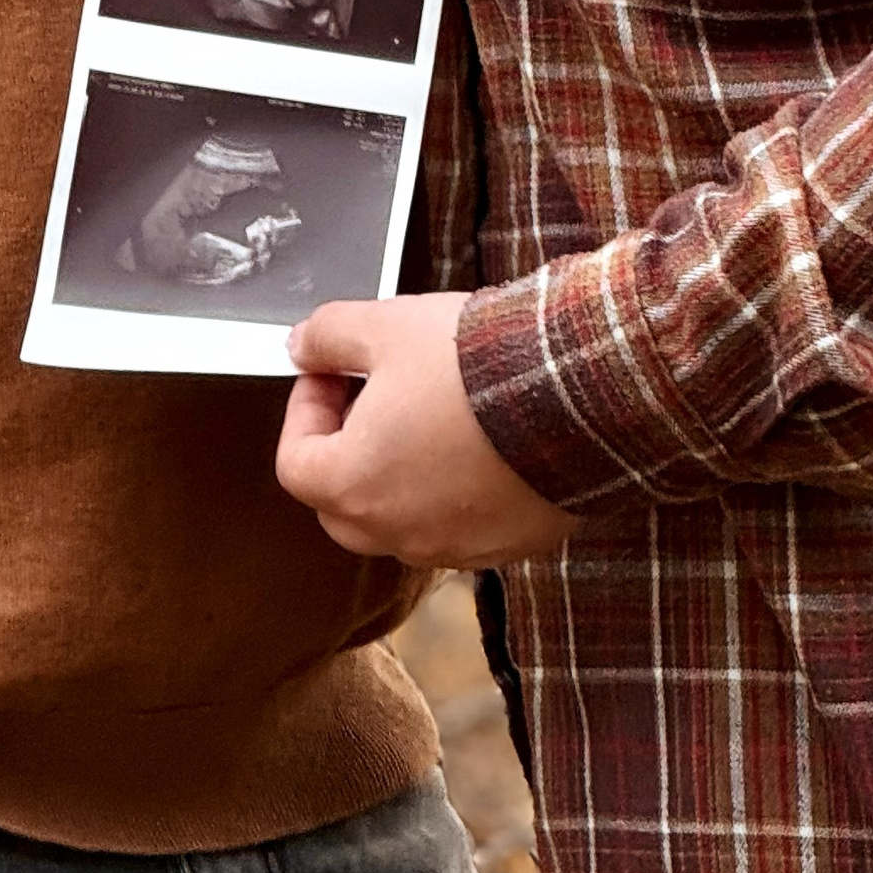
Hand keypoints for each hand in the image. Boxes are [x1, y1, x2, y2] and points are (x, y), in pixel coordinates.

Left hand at [275, 292, 574, 569]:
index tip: (333, 372)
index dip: (305, 410)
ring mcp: (454, 546)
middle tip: (374, 394)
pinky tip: (480, 442)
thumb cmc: (474, 363)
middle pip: (341, 504)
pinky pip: (458, 526)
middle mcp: (397, 532)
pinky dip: (454, 493)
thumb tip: (300, 347)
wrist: (578, 394)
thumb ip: (327, 336)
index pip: (295, 464)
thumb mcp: (387, 326)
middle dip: (346, 449)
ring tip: (432, 414)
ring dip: (400, 474)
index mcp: (354, 485)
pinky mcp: (504, 546)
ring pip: (400, 519)